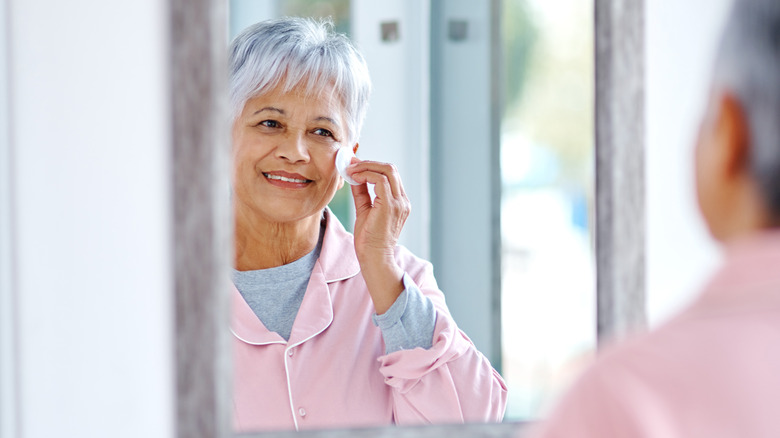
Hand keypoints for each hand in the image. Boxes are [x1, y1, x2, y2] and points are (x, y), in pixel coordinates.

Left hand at [348, 159, 410, 313]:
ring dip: (365, 167)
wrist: (374, 258)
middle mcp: (403, 200)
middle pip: (390, 168)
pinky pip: (380, 180)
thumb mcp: (365, 210)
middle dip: (368, 163)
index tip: (353, 165)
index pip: (390, 174)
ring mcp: (399, 203)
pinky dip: (365, 175)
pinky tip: (354, 178)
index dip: (371, 166)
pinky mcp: (390, 206)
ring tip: (350, 170)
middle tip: (350, 164)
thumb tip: (354, 176)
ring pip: (387, 170)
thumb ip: (362, 193)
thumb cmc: (369, 240)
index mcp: (399, 201)